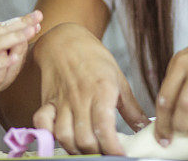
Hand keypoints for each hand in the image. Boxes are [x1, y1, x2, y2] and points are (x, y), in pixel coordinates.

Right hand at [31, 23, 148, 154]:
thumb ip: (131, 108)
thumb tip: (146, 127)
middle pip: (85, 138)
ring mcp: (62, 100)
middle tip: (105, 155)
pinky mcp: (47, 101)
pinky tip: (60, 139)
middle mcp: (81, 97)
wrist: (65, 40)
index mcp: (102, 90)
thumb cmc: (94, 58)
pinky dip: (48, 135)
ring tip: (86, 151)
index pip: (105, 127)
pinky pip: (41, 123)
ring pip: (64, 136)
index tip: (120, 156)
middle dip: (96, 154)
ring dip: (76, 150)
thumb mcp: (118, 79)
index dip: (112, 148)